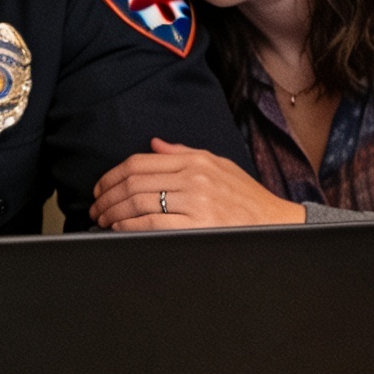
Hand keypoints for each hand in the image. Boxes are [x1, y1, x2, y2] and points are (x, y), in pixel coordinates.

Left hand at [92, 138, 306, 230]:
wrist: (277, 224)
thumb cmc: (247, 199)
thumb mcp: (219, 166)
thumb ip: (184, 154)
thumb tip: (154, 144)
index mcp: (195, 161)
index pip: (139, 162)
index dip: (111, 176)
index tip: (100, 188)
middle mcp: (194, 177)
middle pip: (133, 182)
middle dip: (106, 197)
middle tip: (95, 207)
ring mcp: (196, 201)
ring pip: (137, 202)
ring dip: (112, 213)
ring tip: (103, 220)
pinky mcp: (198, 225)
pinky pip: (151, 224)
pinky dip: (128, 226)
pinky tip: (119, 229)